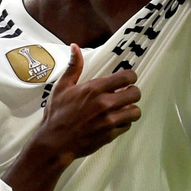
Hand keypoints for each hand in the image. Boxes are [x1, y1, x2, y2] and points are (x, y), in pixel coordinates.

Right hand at [5, 45, 140, 190]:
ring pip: (135, 111)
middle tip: (126, 94)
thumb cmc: (57, 114)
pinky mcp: (110, 134)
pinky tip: (115, 121)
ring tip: (123, 108)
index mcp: (94, 89)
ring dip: (131, 109)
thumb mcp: (62, 87)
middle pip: (135, 93)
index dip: (130, 76)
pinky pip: (127, 126)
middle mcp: (105, 104)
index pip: (126, 77)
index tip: (126, 79)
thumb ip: (73, 67)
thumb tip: (75, 47)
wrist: (54, 142)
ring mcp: (109, 120)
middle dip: (132, 92)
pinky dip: (124, 123)